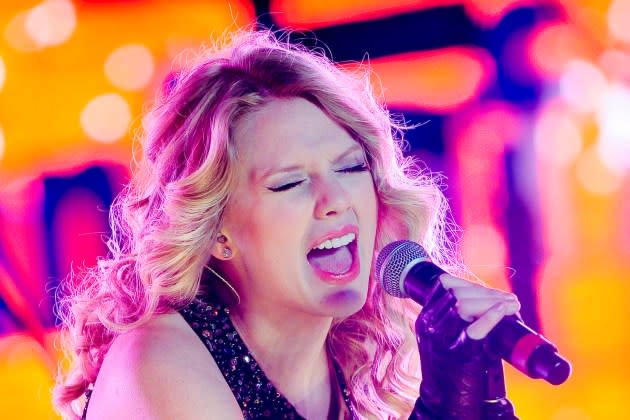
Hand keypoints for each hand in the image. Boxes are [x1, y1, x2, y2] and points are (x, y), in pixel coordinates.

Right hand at [411, 275, 519, 419]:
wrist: (443, 401)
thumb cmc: (448, 368)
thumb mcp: (440, 336)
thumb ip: (451, 317)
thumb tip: (482, 297)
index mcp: (424, 317)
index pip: (445, 285)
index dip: (471, 284)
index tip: (490, 291)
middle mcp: (429, 324)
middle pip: (458, 293)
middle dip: (487, 292)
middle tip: (509, 299)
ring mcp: (442, 337)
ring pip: (466, 305)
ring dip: (494, 300)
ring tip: (513, 305)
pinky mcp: (460, 351)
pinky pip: (477, 328)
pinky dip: (492, 316)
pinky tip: (504, 310)